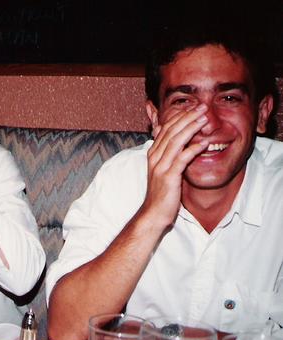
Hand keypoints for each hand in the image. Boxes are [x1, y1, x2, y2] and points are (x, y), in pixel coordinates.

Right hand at [142, 104, 209, 227]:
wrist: (153, 213)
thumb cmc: (160, 193)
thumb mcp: (162, 170)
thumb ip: (167, 154)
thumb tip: (174, 141)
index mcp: (153, 154)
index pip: (165, 128)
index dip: (179, 116)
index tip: (194, 107)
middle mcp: (155, 157)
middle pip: (171, 131)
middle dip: (187, 117)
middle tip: (202, 107)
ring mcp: (160, 166)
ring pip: (176, 141)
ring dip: (191, 128)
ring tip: (204, 119)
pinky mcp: (169, 177)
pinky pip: (182, 159)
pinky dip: (193, 149)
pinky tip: (204, 143)